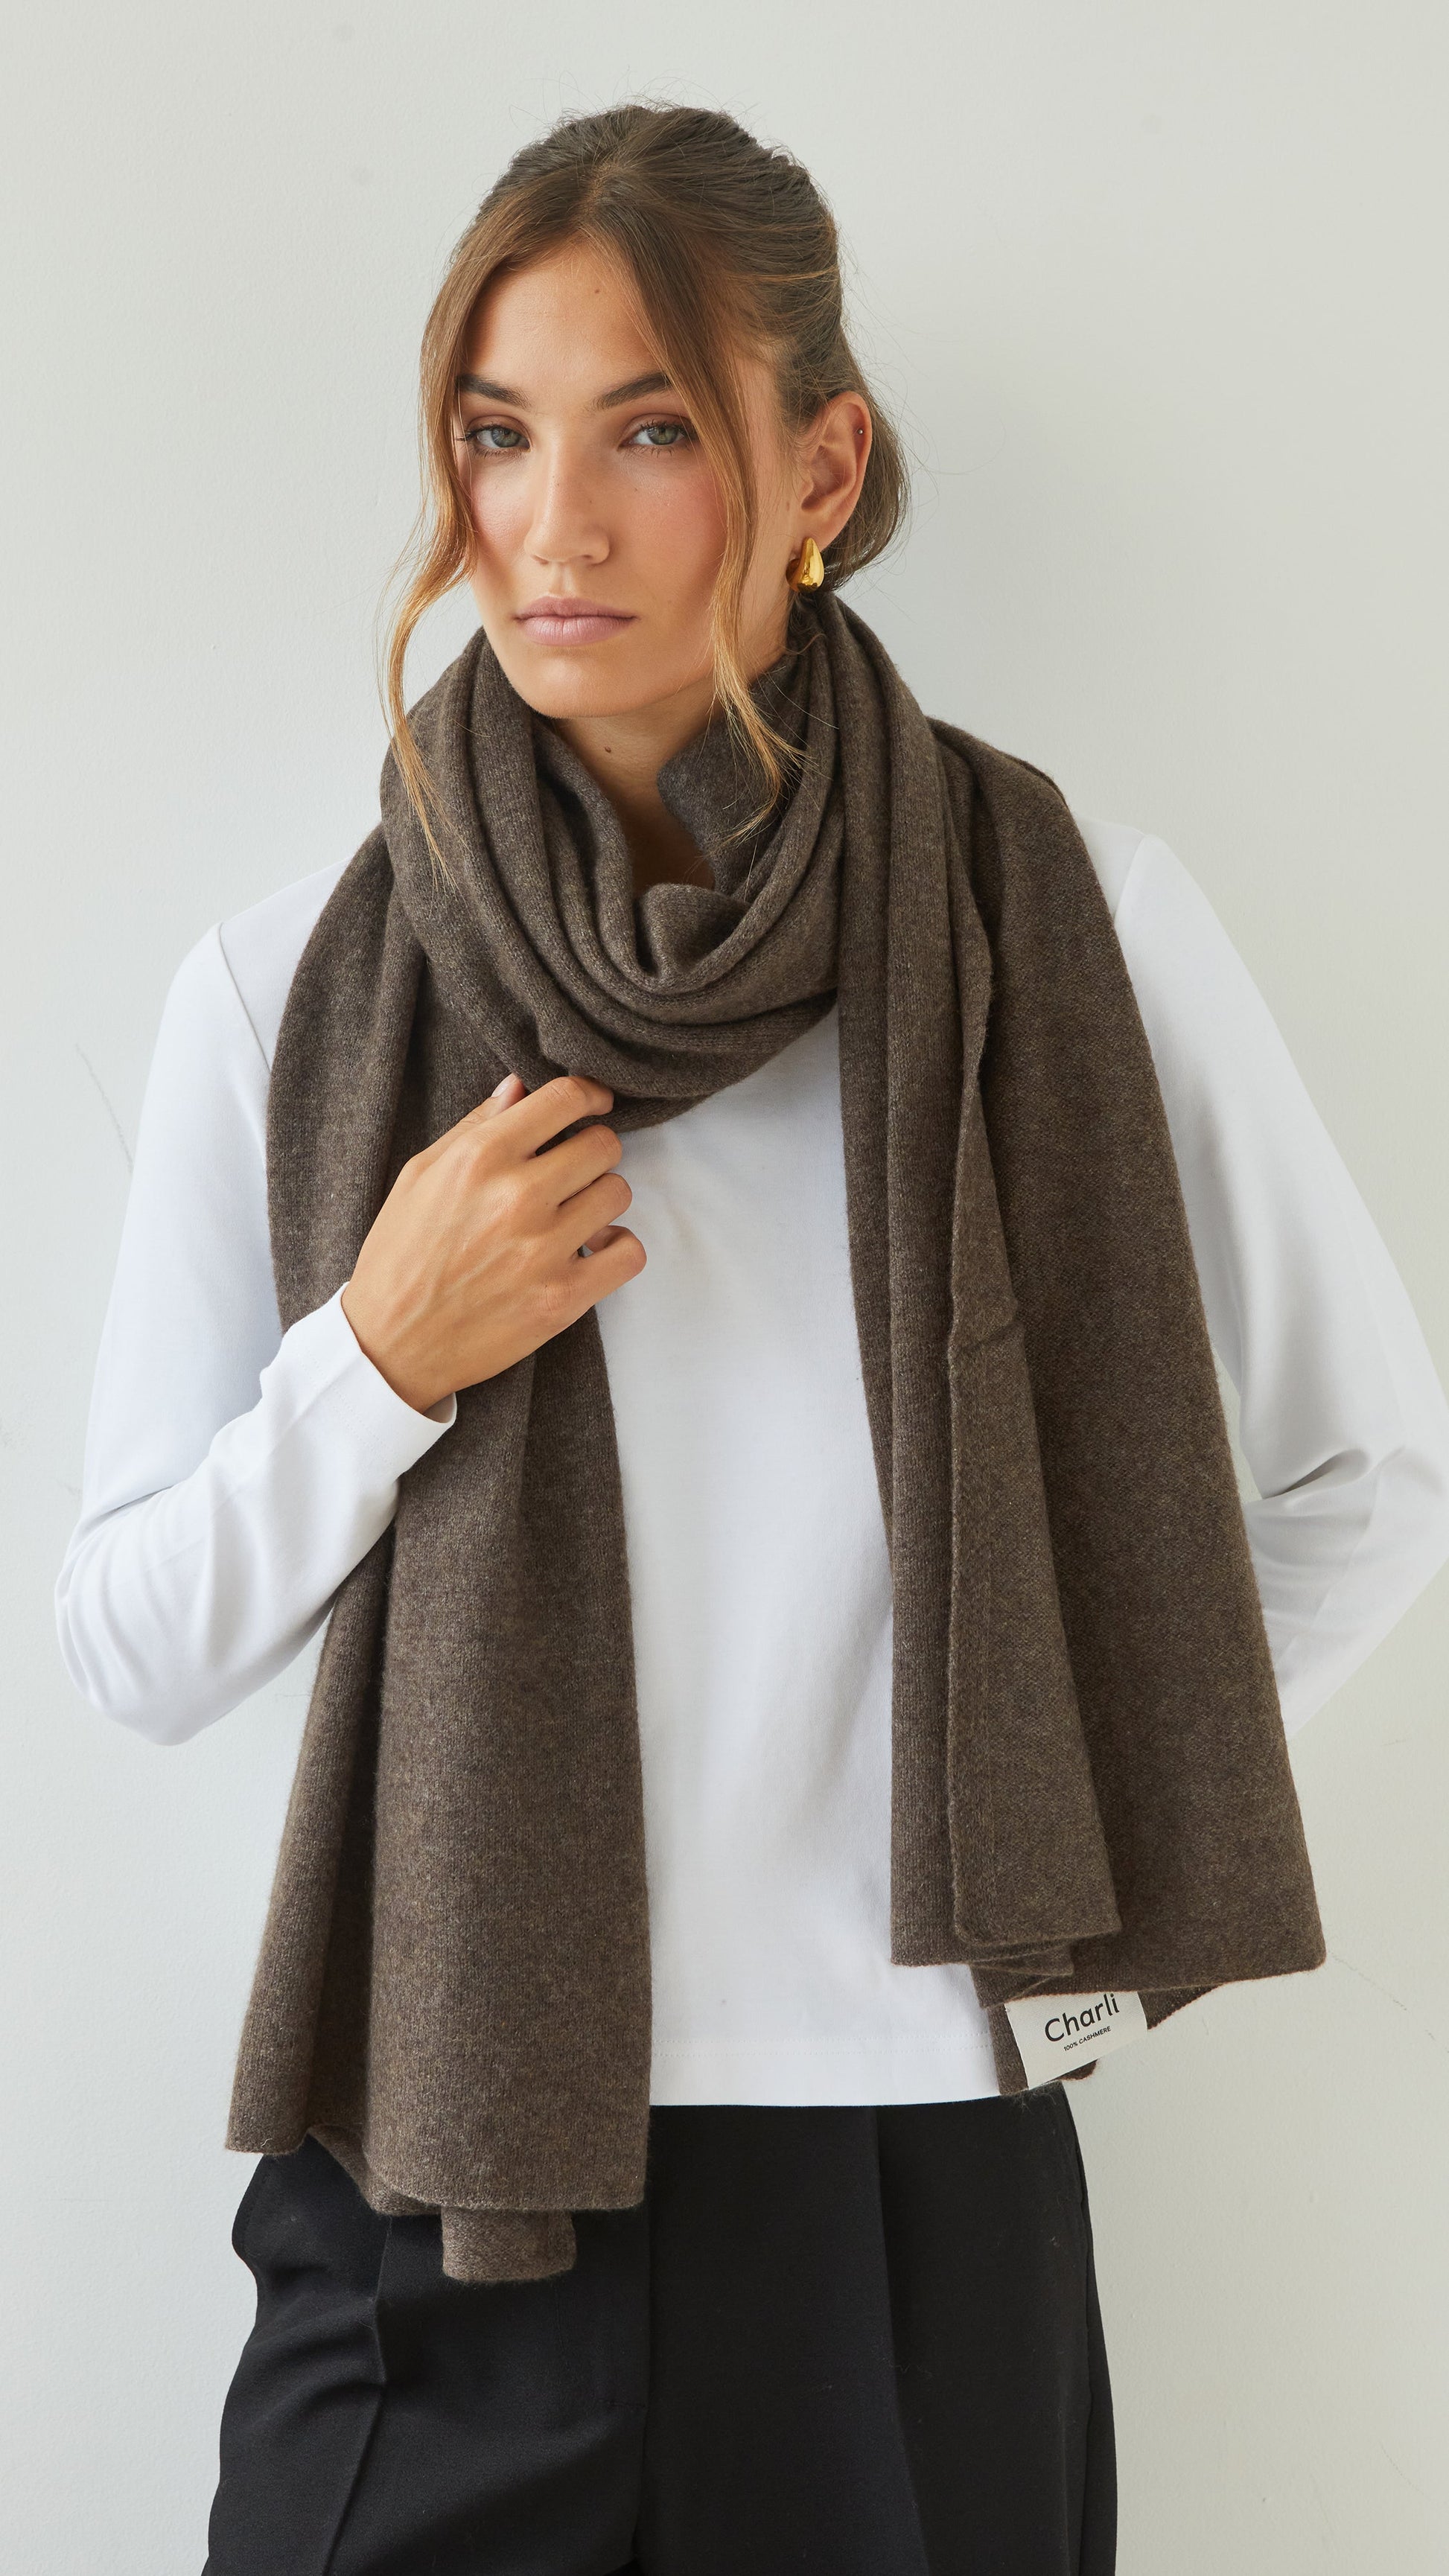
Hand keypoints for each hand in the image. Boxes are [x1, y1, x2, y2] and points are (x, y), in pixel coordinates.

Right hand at [340, 1074, 643, 1412]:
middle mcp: (517, 1197)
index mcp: (480, 1157)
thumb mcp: (420, 1175)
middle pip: (603, 1145)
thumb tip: (520, 1086)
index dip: (589, 1095)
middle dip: (592, 1151)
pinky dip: (618, 1249)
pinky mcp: (563, 1298)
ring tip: (572, 1215)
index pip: (565, 1098)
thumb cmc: (399, 1256)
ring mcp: (544, 1249)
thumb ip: (475, 1127)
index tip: (593, 1104)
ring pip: (618, 1194)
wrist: (389, 1344)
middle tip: (571, 1171)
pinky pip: (629, 1253)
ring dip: (600, 1200)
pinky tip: (592, 1250)